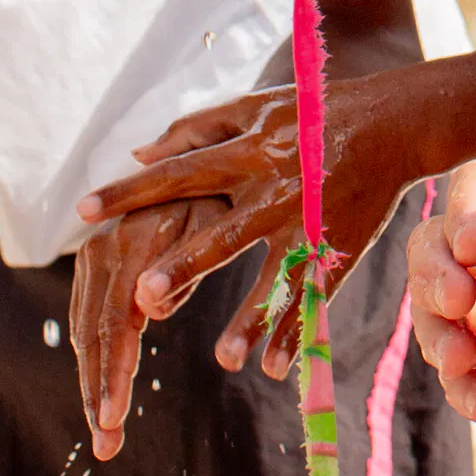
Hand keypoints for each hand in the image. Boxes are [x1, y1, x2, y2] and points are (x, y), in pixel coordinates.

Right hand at [68, 199, 229, 460]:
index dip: (114, 372)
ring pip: (85, 333)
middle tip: (106, 445)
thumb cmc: (220, 194)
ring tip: (104, 437)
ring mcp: (93, 257)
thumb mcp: (215, 223)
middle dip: (98, 393)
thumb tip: (147, 312)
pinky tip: (102, 397)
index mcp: (133, 244)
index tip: (113, 418)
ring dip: (92, 385)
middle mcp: (103, 251)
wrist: (195, 163)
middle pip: (93, 335)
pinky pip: (87, 321)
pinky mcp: (94, 265)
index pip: (116, 322)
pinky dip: (93, 362)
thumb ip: (185, 264)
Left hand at [80, 66, 456, 378]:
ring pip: (275, 277)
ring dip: (249, 319)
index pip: (178, 172)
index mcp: (248, 150)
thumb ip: (196, 129)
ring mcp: (310, 223)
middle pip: (223, 232)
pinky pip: (314, 295)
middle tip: (143, 298)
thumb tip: (138, 154)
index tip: (83, 211)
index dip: (132, 190)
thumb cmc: (313, 113)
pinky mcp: (337, 246)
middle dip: (184, 266)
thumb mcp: (255, 107)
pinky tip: (274, 368)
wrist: (392, 124)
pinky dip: (296, 331)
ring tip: (222, 358)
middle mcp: (276, 189)